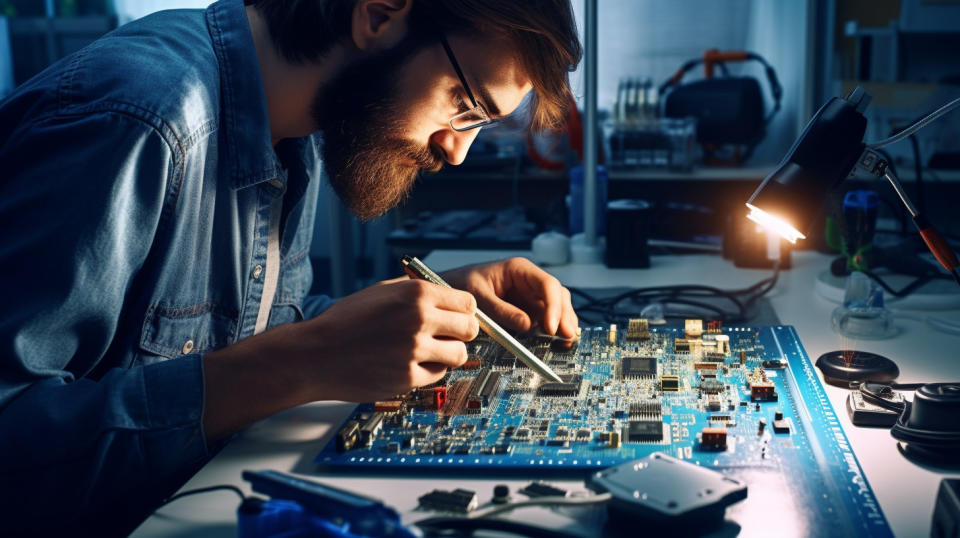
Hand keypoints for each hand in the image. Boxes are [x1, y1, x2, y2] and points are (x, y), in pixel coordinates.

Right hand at [302, 278, 478, 401]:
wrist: (315, 354)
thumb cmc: (345, 321)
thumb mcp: (381, 291)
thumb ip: (415, 290)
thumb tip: (447, 294)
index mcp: (416, 294)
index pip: (467, 302)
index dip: (464, 312)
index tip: (457, 318)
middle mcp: (419, 319)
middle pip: (469, 329)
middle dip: (461, 333)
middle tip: (447, 337)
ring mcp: (414, 350)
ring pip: (459, 355)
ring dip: (448, 354)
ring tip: (429, 351)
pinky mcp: (408, 377)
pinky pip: (437, 374)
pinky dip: (428, 370)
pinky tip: (409, 363)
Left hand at [440, 257, 577, 339]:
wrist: (449, 290)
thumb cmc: (461, 284)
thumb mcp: (477, 296)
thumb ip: (501, 310)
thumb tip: (527, 325)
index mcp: (519, 270)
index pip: (547, 284)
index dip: (553, 306)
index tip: (551, 326)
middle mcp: (529, 282)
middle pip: (557, 296)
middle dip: (564, 316)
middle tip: (565, 336)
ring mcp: (530, 297)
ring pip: (556, 308)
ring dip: (563, 323)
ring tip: (564, 341)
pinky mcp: (527, 311)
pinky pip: (545, 320)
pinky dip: (552, 330)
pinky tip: (555, 341)